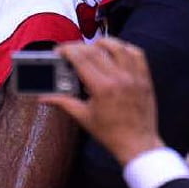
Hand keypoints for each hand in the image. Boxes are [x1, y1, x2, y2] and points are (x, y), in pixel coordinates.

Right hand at [41, 39, 162, 166]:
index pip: (81, 59)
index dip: (67, 51)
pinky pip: (137, 54)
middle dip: (80, 47)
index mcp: (102, 88)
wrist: (137, 144)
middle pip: (96, 50)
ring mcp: (134, 77)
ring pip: (118, 47)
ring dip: (103, 43)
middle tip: (71, 51)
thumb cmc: (110, 133)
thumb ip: (63, 102)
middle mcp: (119, 78)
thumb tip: (43, 97)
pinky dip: (125, 48)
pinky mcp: (145, 78)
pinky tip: (116, 52)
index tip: (60, 50)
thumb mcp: (84, 117)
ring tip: (93, 47)